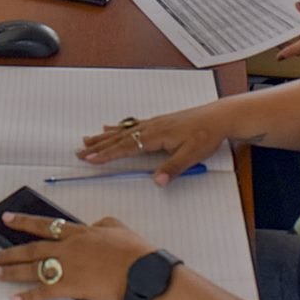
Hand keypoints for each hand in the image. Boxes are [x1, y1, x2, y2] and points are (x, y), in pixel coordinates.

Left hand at [0, 213, 154, 299]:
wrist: (140, 270)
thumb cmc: (133, 251)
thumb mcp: (117, 227)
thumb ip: (101, 224)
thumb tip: (93, 225)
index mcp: (79, 232)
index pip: (45, 225)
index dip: (24, 222)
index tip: (7, 219)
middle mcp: (67, 248)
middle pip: (32, 249)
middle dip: (9, 252)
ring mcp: (67, 267)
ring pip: (32, 268)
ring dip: (11, 271)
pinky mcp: (70, 287)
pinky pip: (43, 292)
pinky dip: (28, 296)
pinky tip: (15, 299)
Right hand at [76, 106, 227, 185]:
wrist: (218, 117)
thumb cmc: (206, 134)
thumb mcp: (192, 154)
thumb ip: (173, 168)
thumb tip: (157, 181)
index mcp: (156, 135)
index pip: (126, 147)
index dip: (107, 154)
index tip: (91, 159)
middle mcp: (151, 127)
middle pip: (119, 138)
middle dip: (98, 146)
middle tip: (81, 152)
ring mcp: (153, 123)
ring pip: (122, 131)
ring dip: (104, 137)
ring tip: (87, 140)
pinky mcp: (157, 122)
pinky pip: (131, 126)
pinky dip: (117, 128)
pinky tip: (110, 127)